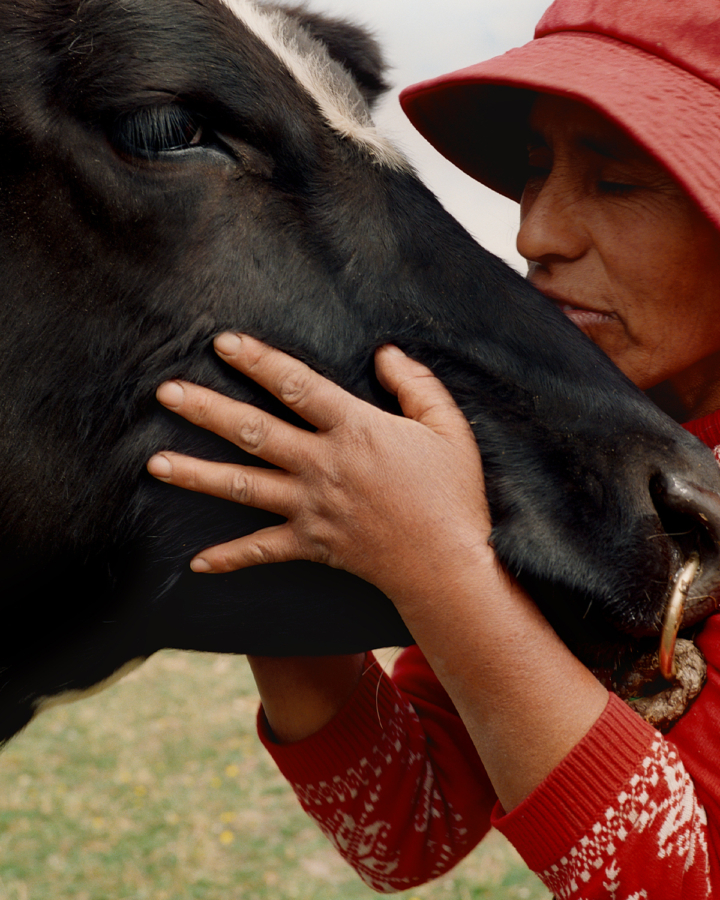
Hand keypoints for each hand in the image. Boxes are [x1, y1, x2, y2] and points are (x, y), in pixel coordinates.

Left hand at [147, 332, 489, 606]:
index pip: (297, 386)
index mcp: (355, 430)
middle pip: (253, 432)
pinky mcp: (312, 545)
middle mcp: (324, 466)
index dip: (258, 361)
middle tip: (164, 392)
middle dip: (206, 409)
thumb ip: (417, 385)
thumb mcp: (448, 429)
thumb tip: (385, 353)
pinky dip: (229, 558)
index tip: (223, 343)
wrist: (447, 566)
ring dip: (197, 474)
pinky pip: (262, 551)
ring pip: (243, 487)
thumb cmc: (453, 495)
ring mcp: (312, 508)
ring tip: (155, 462)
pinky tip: (195, 563)